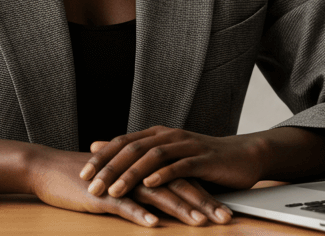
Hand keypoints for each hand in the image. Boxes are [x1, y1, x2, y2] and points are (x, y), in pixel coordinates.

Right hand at [28, 146, 226, 226]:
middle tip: (225, 218)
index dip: (205, 195)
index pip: (181, 181)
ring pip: (156, 195)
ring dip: (179, 209)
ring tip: (199, 222)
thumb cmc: (86, 178)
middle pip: (177, 187)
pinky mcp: (101, 194)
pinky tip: (154, 224)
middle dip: (203, 204)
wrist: (48, 168)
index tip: (227, 210)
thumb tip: (168, 201)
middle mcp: (137, 173)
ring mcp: (120, 183)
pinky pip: (123, 205)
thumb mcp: (121, 182)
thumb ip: (144, 187)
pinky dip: (139, 214)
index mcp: (144, 169)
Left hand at [79, 126, 264, 198]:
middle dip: (110, 168)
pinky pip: (180, 165)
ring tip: (114, 189)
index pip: (122, 143)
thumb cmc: (201, 159)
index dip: (102, 158)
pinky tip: (149, 185)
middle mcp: (169, 136)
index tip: (82, 173)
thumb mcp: (165, 154)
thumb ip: (134, 151)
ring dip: (131, 174)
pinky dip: (163, 175)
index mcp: (157, 135)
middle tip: (91, 185)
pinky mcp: (203, 159)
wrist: (243, 156)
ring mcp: (186, 146)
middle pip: (133, 149)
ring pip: (153, 157)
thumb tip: (99, 145)